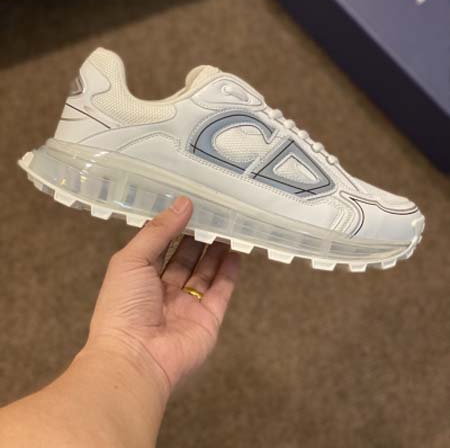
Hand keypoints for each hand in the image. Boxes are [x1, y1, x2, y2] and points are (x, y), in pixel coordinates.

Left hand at [85, 196, 239, 395]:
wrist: (136, 359)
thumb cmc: (124, 306)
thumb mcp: (131, 260)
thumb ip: (158, 231)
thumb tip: (184, 202)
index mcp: (140, 276)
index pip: (161, 246)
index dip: (174, 226)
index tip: (191, 203)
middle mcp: (164, 290)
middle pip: (185, 258)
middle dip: (198, 236)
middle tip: (214, 211)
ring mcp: (188, 304)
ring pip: (205, 271)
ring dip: (216, 250)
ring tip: (229, 225)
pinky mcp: (209, 317)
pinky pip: (221, 289)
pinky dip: (229, 270)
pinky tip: (237, 250)